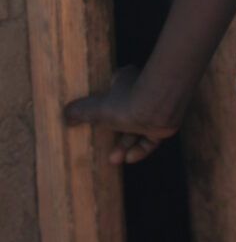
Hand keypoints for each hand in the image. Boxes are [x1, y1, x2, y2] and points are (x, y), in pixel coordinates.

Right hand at [63, 65, 178, 164]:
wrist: (160, 107)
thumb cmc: (128, 101)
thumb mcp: (98, 108)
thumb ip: (82, 110)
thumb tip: (66, 113)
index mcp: (125, 80)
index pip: (113, 89)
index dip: (104, 102)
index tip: (96, 117)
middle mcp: (141, 92)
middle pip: (124, 114)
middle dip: (114, 135)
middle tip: (104, 150)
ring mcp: (154, 107)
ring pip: (137, 129)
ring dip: (124, 145)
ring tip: (113, 160)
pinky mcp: (163, 122)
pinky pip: (151, 138)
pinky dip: (141, 149)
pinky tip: (130, 158)